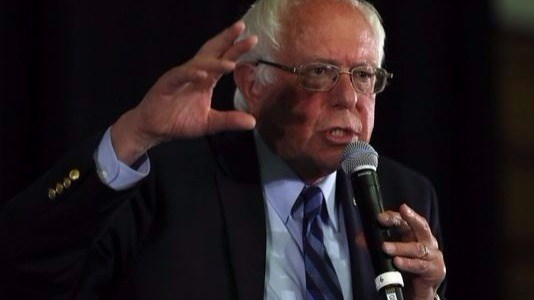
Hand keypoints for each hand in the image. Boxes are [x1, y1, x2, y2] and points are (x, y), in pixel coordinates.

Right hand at [111, 21, 257, 164]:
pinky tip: (202, 76)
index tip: (253, 39)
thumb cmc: (179, 121)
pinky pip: (180, 76)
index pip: (223, 59)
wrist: (154, 129)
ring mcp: (180, 77)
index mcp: (206, 80)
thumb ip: (229, 120)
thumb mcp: (209, 123)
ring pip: (198, 64)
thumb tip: (252, 122)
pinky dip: (191, 75)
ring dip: (214, 63)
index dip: (236, 48)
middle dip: (226, 40)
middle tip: (241, 27)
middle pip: (212, 52)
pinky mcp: (167, 84)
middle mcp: (194, 74)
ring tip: (231, 63)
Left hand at [378, 204, 445, 299]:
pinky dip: (408, 263)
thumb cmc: (407, 267)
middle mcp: (427, 241)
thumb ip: (378, 244)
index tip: (380, 217)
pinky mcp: (435, 269)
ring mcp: (433, 255)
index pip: (405, 221)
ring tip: (385, 248)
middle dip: (408, 219)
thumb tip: (359, 239)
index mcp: (416, 234)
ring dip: (399, 247)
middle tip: (388, 219)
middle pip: (420, 226)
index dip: (393, 217)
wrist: (419, 290)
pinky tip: (397, 262)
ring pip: (417, 248)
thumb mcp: (393, 253)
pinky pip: (420, 265)